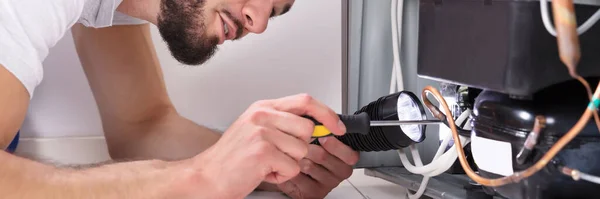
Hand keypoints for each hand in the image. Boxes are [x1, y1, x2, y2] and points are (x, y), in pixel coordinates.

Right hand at [192, 94, 345, 198]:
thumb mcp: (256, 129)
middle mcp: (262, 116)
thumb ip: (284, 123)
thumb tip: (317, 126)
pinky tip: (264, 171)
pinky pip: (292, 167)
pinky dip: (281, 175)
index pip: (305, 101)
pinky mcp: (263, 152)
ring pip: (302, 151)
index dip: (326, 114)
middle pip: (307, 129)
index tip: (337, 126)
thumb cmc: (232, 157)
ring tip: (268, 164)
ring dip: (288, 164)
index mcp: (263, 107)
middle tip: (280, 155)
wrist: (208, 176)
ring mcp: (262, 133)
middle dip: (299, 148)